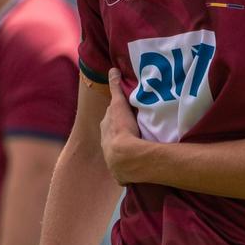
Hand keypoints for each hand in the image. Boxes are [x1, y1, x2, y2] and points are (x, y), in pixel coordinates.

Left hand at [100, 68, 143, 183]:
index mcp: (105, 127)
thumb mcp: (119, 105)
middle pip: (113, 134)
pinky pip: (125, 168)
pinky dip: (130, 166)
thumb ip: (116, 88)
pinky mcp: (119, 174)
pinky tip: (139, 166)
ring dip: (126, 149)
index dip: (118, 114)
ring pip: (118, 151)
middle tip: (133, 129)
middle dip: (120, 131)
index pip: (112, 117)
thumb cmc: (123, 129)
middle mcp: (105, 143)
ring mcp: (111, 160)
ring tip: (138, 147)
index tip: (124, 113)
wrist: (125, 157)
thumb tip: (112, 70)